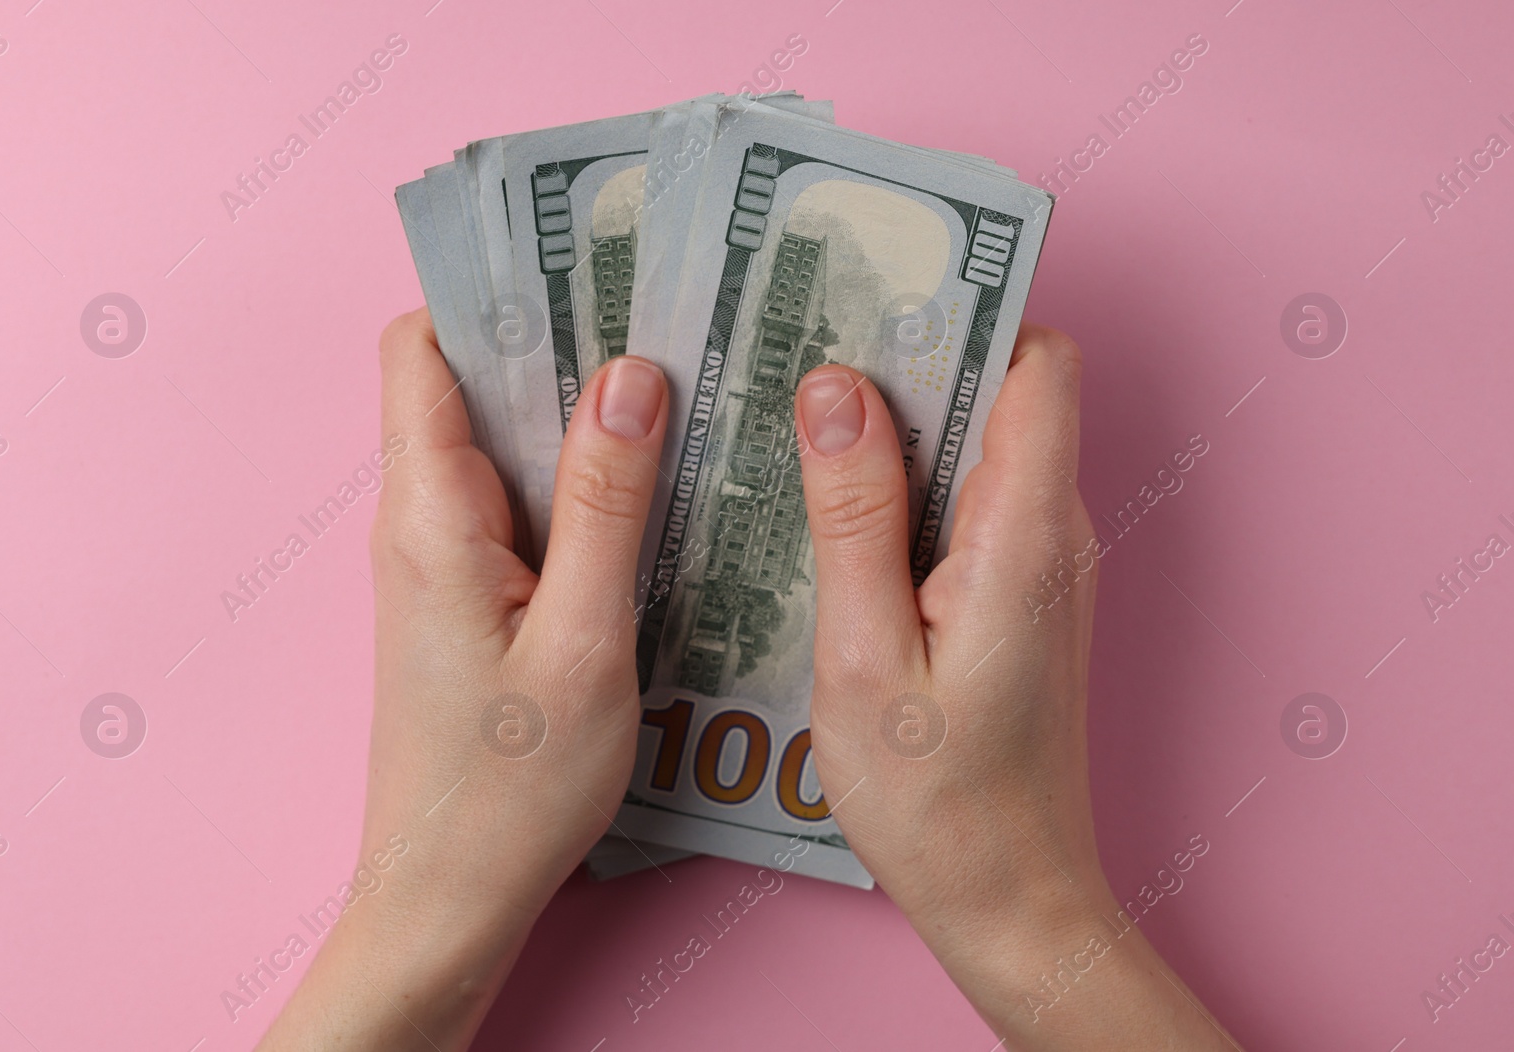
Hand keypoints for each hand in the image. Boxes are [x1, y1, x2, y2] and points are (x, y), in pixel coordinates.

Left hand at [257, 309, 667, 1050]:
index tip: (587, 268)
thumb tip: (629, 375)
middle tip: (669, 323)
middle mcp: (421, 521)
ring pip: (502, 445)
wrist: (449, 895)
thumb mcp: (584, 640)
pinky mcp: (469, 597)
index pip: (423, 348)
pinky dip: (578, 481)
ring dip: (578, 415)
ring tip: (679, 395)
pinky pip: (519, 505)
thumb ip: (606, 503)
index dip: (492, 293)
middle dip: (560, 343)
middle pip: (471, 384)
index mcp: (429, 514)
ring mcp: (443, 560)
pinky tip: (652, 492)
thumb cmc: (511, 788)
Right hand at [793, 324, 1239, 1049]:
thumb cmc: (937, 801)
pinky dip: (902, 482)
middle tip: (796, 342)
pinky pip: (964, 501)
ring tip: (791, 414)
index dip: (965, 310)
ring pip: (977, 444)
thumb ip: (854, 516)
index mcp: (1023, 534)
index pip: (1037, 362)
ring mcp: (1038, 564)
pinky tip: (824, 504)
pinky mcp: (1014, 595)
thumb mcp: (862, 657)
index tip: (872, 288)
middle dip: (906, 354)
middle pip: (1000, 390)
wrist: (1011, 901)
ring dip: (895, 421)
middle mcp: (1049, 532)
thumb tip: (837, 389)